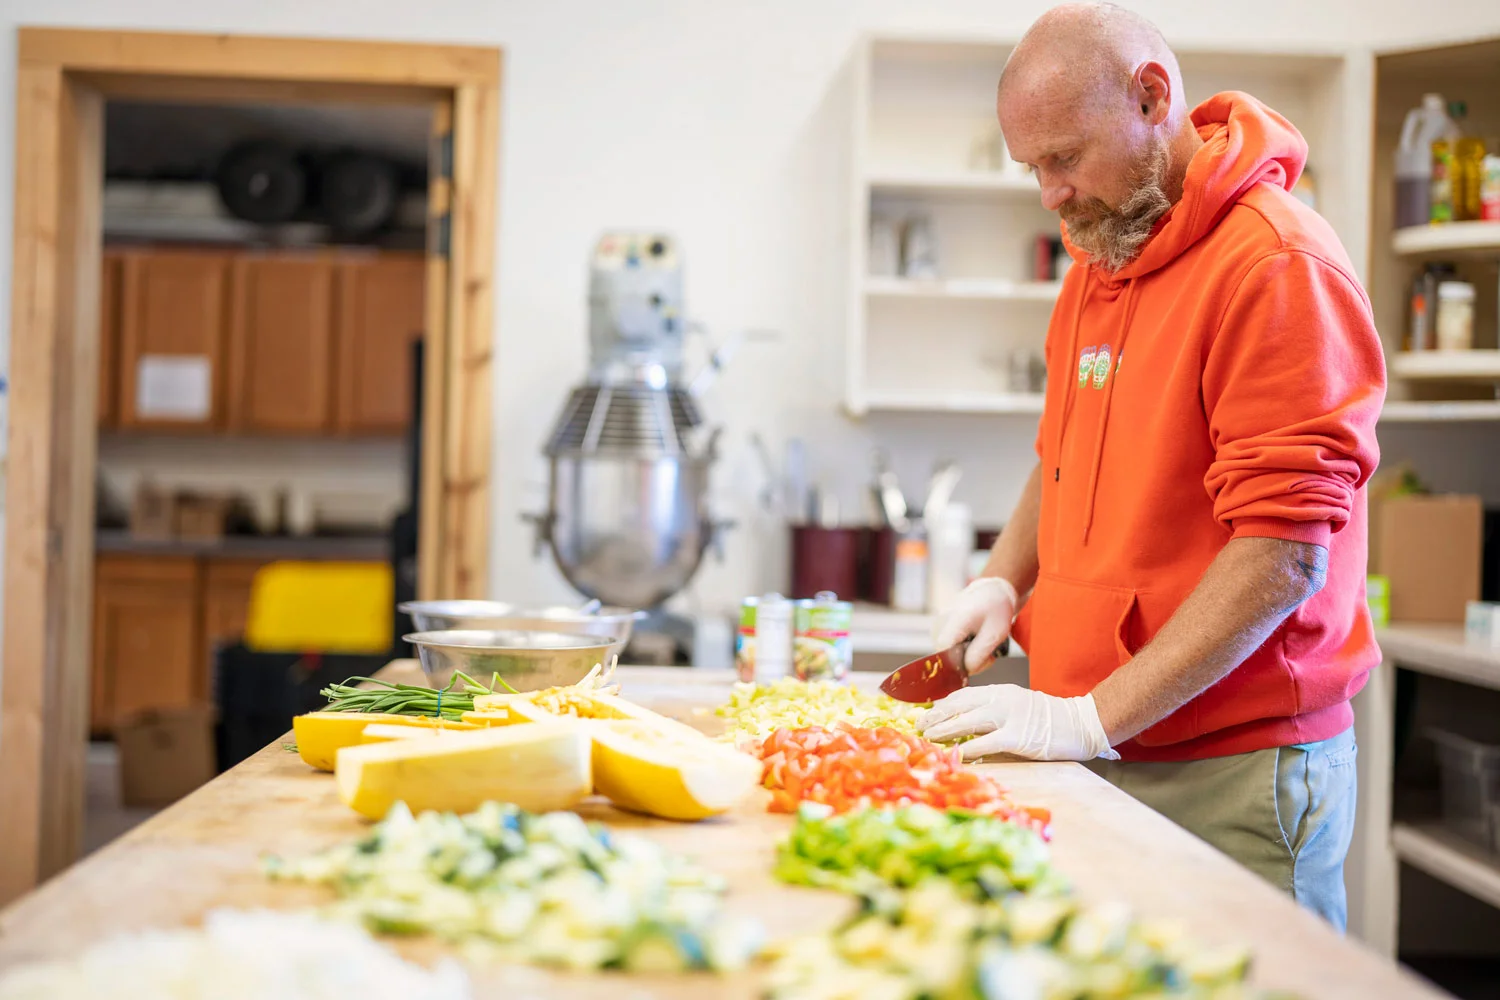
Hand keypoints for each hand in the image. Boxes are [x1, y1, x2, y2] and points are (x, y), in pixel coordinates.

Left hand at [918, 684, 1120, 761]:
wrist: (1080, 723)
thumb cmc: (1050, 719)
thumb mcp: (1018, 706)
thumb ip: (995, 711)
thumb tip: (967, 725)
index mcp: (1000, 692)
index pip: (963, 695)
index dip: (942, 705)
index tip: (927, 713)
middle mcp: (1001, 700)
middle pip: (959, 706)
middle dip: (936, 716)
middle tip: (919, 726)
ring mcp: (1009, 717)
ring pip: (967, 721)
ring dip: (945, 730)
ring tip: (928, 738)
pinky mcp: (1018, 736)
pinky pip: (986, 742)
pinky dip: (968, 748)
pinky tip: (955, 754)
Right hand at [933, 577, 1018, 672]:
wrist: (993, 591)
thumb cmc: (996, 609)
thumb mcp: (995, 634)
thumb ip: (978, 655)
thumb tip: (966, 671)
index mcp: (952, 622)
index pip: (944, 654)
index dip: (961, 664)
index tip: (983, 659)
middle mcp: (940, 624)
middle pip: (946, 657)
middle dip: (969, 661)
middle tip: (990, 654)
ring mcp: (939, 625)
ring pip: (948, 654)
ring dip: (969, 656)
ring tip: (985, 646)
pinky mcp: (942, 628)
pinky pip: (950, 648)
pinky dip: (965, 650)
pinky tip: (977, 642)